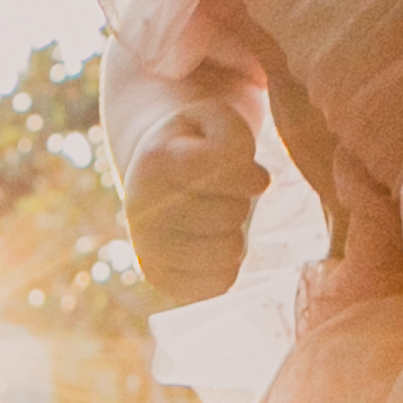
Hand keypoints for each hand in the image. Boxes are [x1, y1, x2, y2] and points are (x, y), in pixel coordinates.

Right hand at [123, 96, 266, 303]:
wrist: (153, 173)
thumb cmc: (194, 144)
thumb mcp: (214, 119)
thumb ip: (237, 135)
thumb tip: (260, 182)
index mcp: (156, 161)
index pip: (228, 171)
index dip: (250, 172)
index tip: (245, 167)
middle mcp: (142, 208)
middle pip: (232, 214)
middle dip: (239, 201)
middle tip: (222, 193)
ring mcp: (145, 247)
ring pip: (229, 252)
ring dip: (234, 232)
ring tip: (215, 216)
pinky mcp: (159, 278)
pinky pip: (220, 282)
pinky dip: (227, 263)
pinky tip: (210, 242)